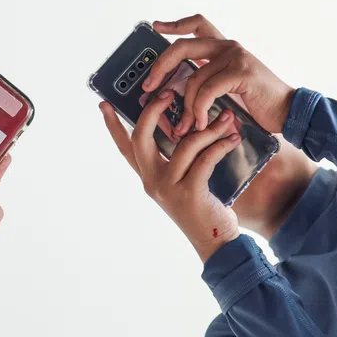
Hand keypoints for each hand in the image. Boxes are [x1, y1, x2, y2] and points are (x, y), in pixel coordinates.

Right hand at [101, 94, 240, 261]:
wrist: (217, 242)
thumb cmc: (202, 207)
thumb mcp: (182, 181)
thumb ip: (177, 159)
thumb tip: (185, 127)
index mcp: (148, 176)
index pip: (124, 147)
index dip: (113, 125)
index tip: (103, 104)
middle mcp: (152, 182)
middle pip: (141, 138)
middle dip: (152, 111)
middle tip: (168, 94)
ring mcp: (168, 188)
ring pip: (184, 144)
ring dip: (208, 128)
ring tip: (227, 117)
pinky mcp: (189, 193)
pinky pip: (204, 159)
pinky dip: (220, 145)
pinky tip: (233, 138)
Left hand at [143, 15, 295, 135]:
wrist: (288, 111)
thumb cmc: (258, 103)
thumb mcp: (230, 86)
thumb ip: (209, 79)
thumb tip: (178, 89)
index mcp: (224, 47)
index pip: (198, 24)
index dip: (175, 24)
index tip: (156, 26)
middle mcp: (228, 46)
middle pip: (183, 46)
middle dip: (161, 67)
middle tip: (149, 86)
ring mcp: (235, 57)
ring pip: (194, 77)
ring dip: (185, 106)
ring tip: (184, 125)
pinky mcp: (241, 72)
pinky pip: (207, 90)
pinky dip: (199, 109)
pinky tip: (200, 123)